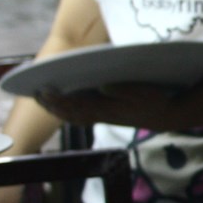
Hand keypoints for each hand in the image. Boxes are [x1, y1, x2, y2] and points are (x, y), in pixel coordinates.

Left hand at [34, 82, 178, 129]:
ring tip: (43, 99)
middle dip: (52, 105)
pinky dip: (67, 111)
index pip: (75, 106)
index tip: (43, 90)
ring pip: (73, 116)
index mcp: (106, 109)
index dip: (58, 100)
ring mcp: (103, 117)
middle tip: (36, 94)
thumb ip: (123, 90)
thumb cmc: (155, 100)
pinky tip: (62, 104)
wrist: (166, 115)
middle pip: (69, 114)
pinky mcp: (107, 115)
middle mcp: (101, 115)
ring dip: (57, 109)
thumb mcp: (144, 93)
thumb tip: (102, 85)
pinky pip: (81, 116)